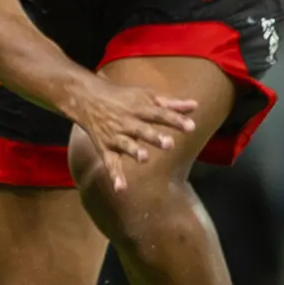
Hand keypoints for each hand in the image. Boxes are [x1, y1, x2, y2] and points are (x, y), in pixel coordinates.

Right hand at [63, 79, 201, 191]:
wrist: (88, 99)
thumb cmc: (124, 97)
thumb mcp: (147, 95)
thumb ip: (171, 104)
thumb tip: (195, 106)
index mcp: (140, 108)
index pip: (160, 114)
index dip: (175, 120)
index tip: (191, 127)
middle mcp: (127, 122)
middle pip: (142, 130)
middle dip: (154, 137)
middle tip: (169, 144)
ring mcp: (115, 136)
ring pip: (126, 145)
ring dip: (134, 151)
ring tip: (144, 158)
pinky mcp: (106, 149)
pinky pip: (110, 163)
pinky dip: (115, 176)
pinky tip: (121, 189)